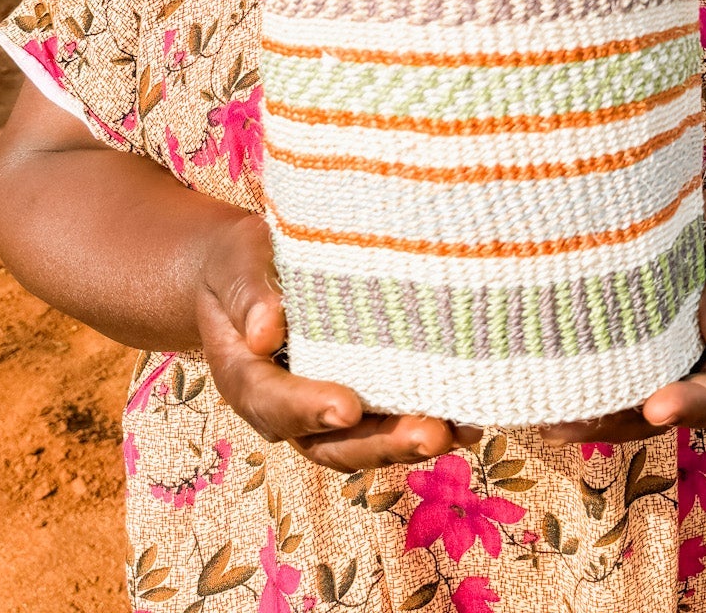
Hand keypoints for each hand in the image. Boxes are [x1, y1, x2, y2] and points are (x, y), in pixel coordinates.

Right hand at [196, 214, 479, 469]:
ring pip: (364, 442)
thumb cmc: (239, 263)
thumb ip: (249, 294)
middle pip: (328, 443)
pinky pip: (385, 419)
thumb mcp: (237, 262)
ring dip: (411, 441)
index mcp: (246, 376)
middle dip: (382, 443)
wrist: (241, 270)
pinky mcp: (355, 393)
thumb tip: (264, 331)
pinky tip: (468, 418)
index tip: (346, 407)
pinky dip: (425, 422)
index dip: (309, 409)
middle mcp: (286, 405)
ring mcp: (321, 405)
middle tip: (430, 434)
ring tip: (462, 430)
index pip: (273, 402)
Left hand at [541, 172, 705, 444]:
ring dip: (589, 413)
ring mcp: (664, 358)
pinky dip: (580, 379)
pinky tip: (541, 382)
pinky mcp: (635, 339)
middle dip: (615, 422)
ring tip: (543, 416)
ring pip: (629, 400)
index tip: (657, 408)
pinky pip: (611, 368)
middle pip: (662, 411)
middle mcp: (698, 368)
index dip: (689, 405)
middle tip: (569, 425)